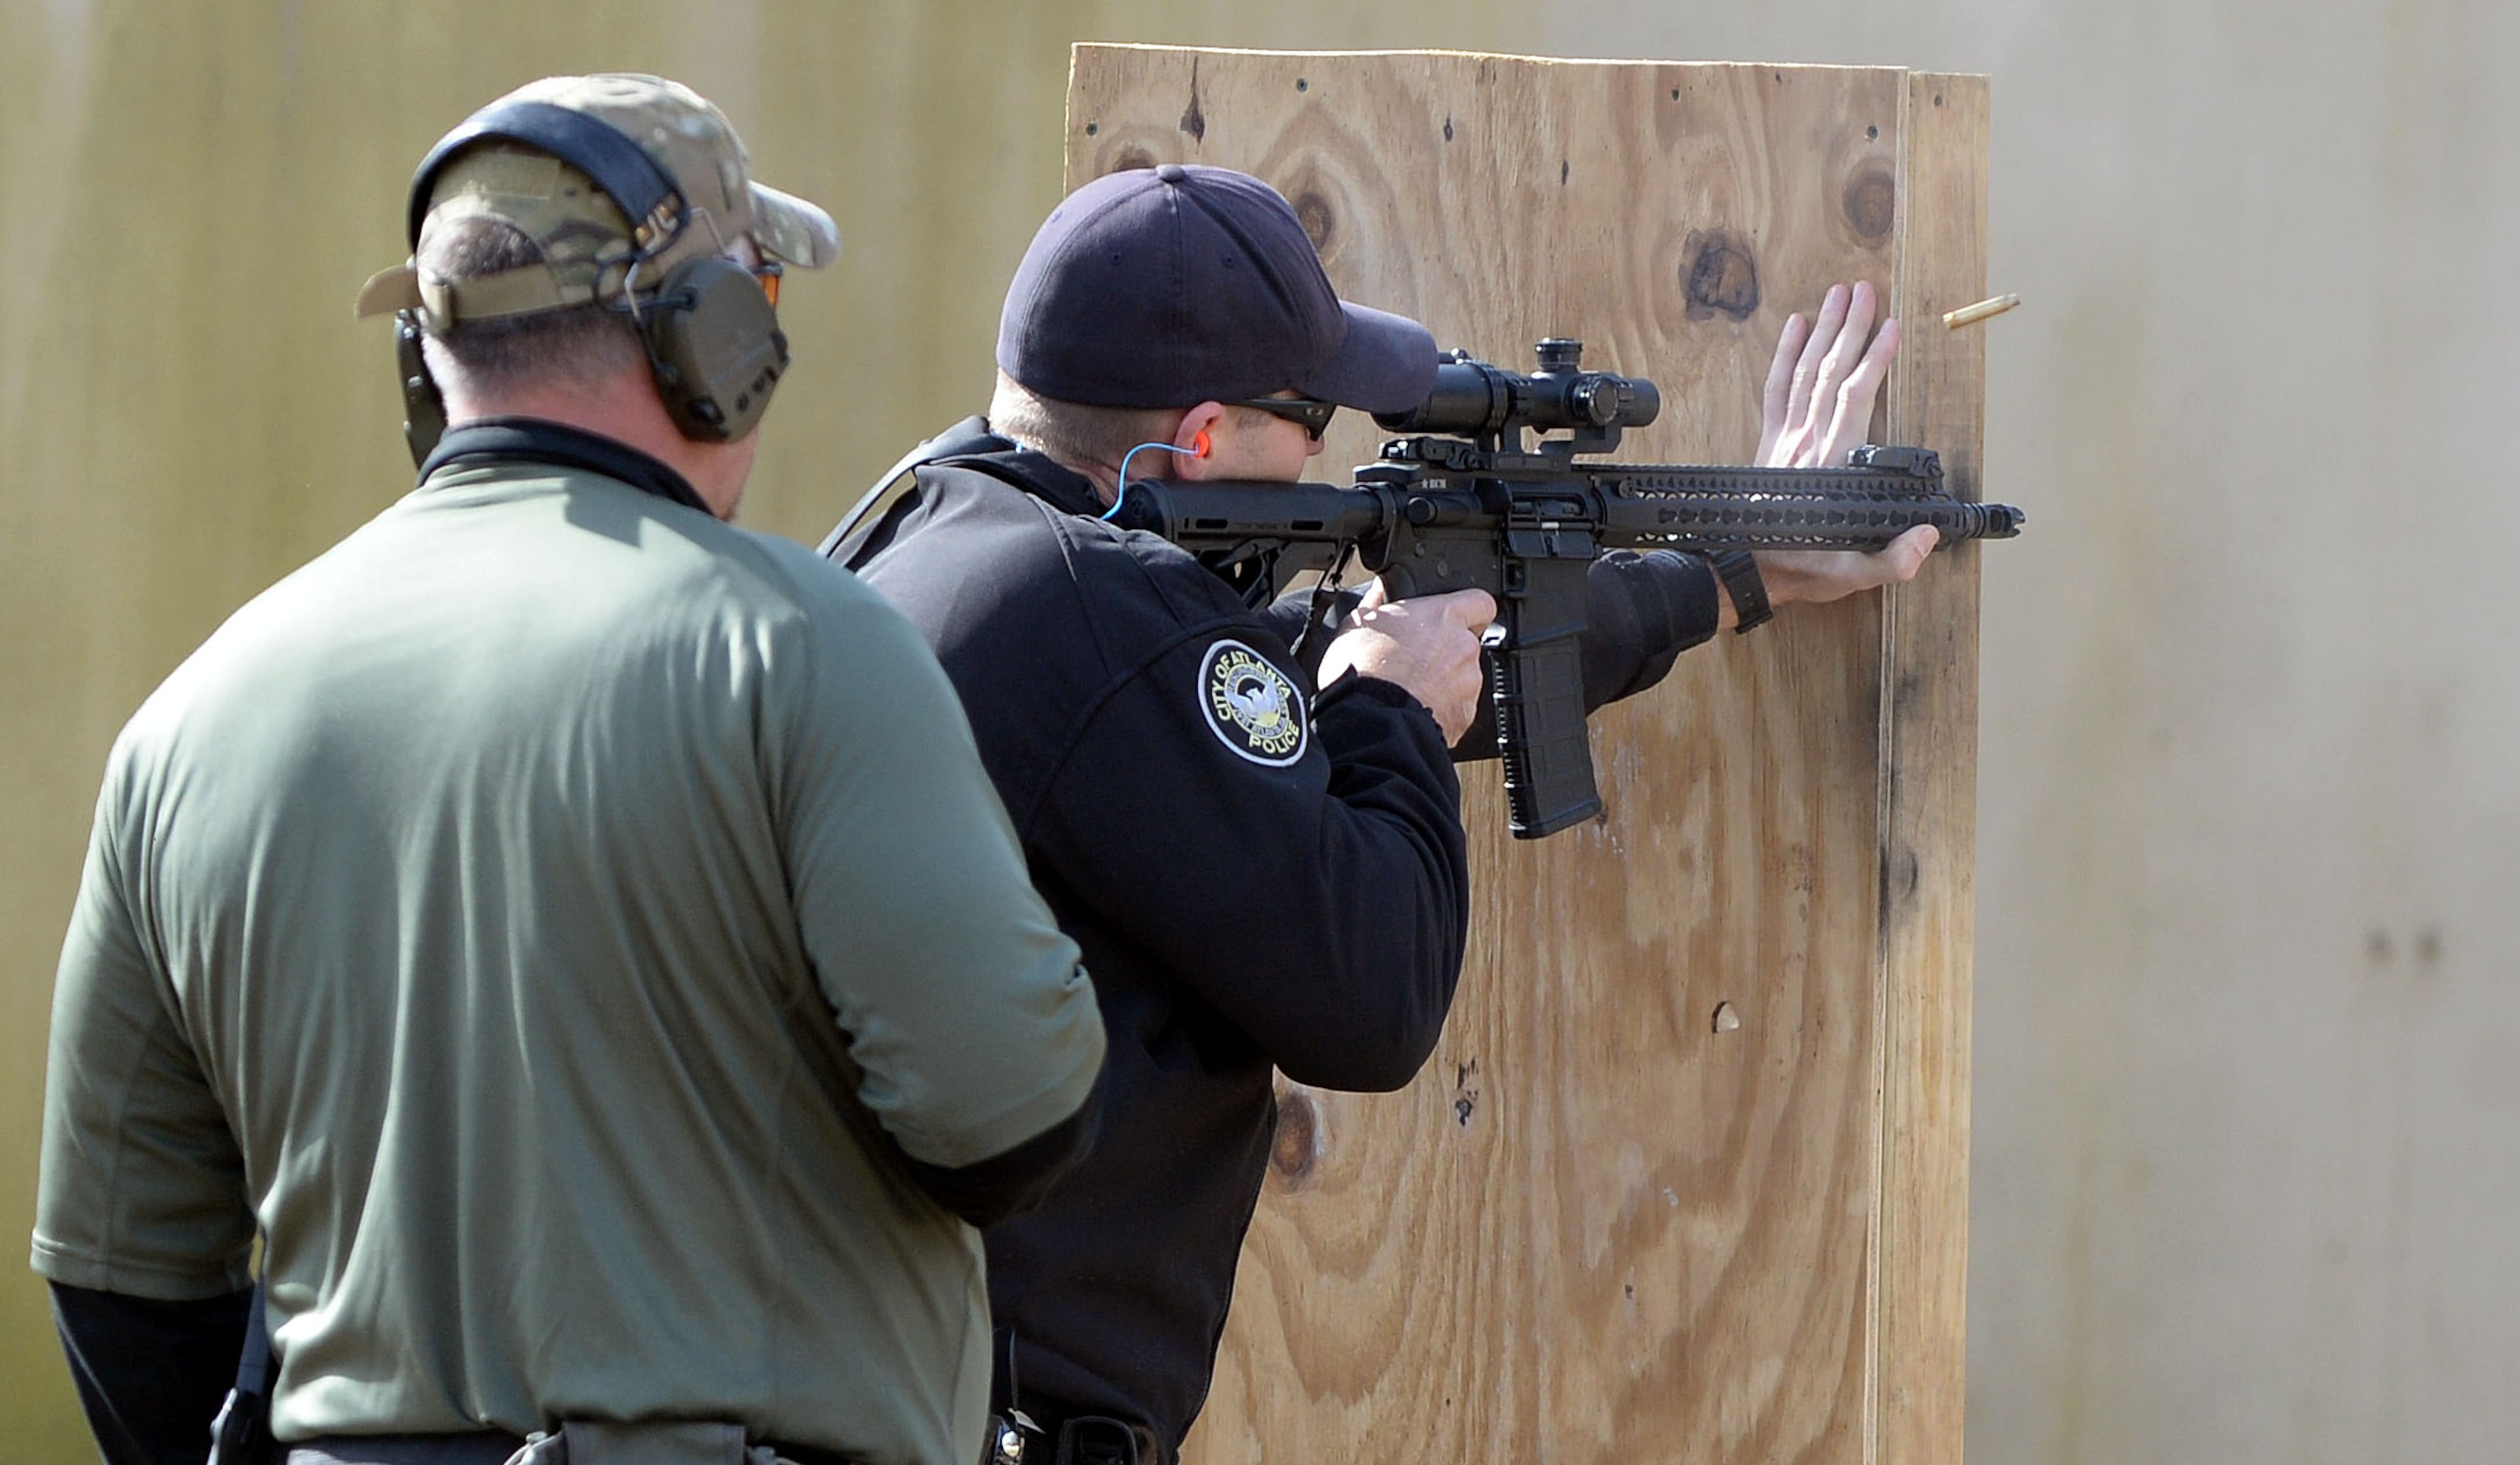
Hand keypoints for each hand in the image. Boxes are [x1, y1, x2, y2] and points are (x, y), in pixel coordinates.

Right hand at [1319, 583, 1495, 743]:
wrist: (1370, 719)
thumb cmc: (1363, 670)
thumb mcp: (1358, 624)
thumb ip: (1376, 603)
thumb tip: (1378, 591)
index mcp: (1443, 616)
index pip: (1481, 602)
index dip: (1472, 610)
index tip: (1457, 618)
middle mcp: (1463, 646)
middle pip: (1467, 643)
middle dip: (1447, 651)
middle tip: (1417, 659)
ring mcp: (1468, 682)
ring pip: (1463, 677)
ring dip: (1445, 681)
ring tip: (1412, 688)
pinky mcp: (1465, 713)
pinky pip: (1457, 707)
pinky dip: (1442, 708)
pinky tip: (1416, 707)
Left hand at [1739, 281, 1932, 614]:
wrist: (1743, 571)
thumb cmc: (1802, 567)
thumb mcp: (1851, 574)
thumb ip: (1892, 559)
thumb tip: (1929, 536)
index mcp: (1832, 465)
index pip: (1855, 399)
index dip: (1874, 360)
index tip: (1892, 328)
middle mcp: (1806, 443)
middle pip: (1829, 372)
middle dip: (1850, 328)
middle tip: (1864, 290)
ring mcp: (1785, 439)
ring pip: (1804, 372)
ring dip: (1822, 331)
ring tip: (1838, 294)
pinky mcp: (1770, 441)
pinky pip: (1776, 388)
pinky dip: (1785, 354)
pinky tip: (1796, 325)